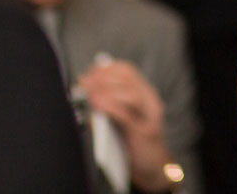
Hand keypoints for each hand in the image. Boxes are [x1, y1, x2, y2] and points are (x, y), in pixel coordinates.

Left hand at [77, 57, 175, 192]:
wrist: (153, 166)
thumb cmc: (134, 141)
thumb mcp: (122, 117)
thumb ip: (109, 103)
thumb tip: (84, 93)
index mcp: (144, 93)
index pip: (126, 70)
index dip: (104, 69)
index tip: (87, 74)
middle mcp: (150, 100)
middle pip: (128, 77)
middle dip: (101, 78)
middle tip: (83, 83)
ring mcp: (150, 115)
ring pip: (130, 92)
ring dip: (105, 90)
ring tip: (88, 93)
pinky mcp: (145, 132)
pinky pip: (127, 115)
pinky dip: (110, 107)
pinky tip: (97, 105)